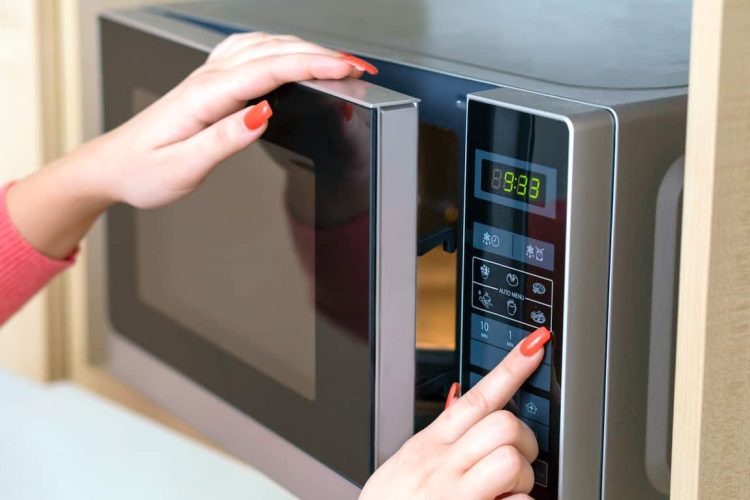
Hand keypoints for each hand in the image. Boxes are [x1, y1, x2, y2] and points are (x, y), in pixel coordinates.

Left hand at [98, 32, 369, 208]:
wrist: (112, 165)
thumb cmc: (143, 170)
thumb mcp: (182, 167)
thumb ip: (223, 140)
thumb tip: (261, 115)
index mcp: (205, 97)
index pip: (270, 69)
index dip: (313, 65)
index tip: (347, 68)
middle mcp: (207, 79)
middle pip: (274, 51)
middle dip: (321, 54)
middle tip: (358, 66)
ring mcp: (208, 77)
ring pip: (264, 45)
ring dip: (304, 48)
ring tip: (337, 61)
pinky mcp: (209, 82)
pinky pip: (249, 50)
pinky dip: (279, 46)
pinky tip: (290, 52)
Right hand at [360, 328, 551, 499]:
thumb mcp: (407, 464)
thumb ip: (440, 436)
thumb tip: (466, 399)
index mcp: (430, 445)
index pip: (477, 396)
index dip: (511, 368)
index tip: (536, 345)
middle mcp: (443, 465)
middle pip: (505, 425)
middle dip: (524, 442)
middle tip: (516, 461)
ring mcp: (457, 495)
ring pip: (514, 462)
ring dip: (523, 480)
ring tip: (504, 493)